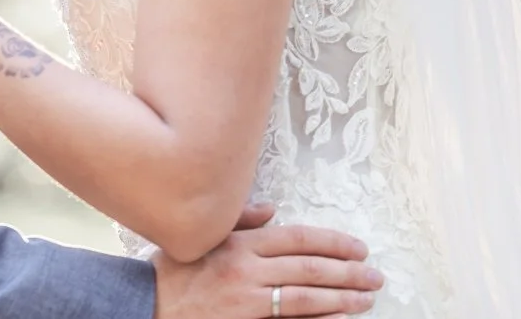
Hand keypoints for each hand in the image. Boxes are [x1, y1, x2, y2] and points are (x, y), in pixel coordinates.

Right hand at [152, 203, 381, 318]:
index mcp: (238, 243)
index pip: (297, 239)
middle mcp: (246, 270)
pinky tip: (339, 318)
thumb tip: (273, 211)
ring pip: (307, 298)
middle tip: (374, 275)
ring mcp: (247, 301)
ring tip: (367, 298)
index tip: (358, 248)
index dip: (332, 242)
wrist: (145, 307)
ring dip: (342, 298)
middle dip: (348, 272)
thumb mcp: (202, 238)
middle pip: (309, 268)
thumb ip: (239, 222)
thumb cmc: (172, 273)